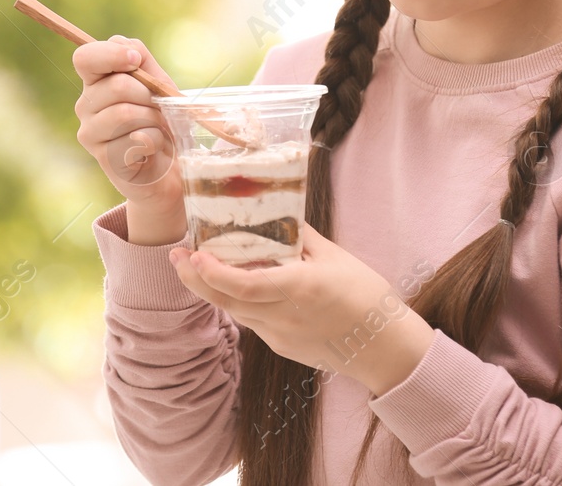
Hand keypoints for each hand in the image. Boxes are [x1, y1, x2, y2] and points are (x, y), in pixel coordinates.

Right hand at [72, 34, 183, 217]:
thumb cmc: (162, 121)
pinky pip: (136, 139)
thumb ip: (144, 62)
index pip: (85, 57)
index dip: (111, 54)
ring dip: (154, 120)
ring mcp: (90, 132)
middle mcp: (86, 105)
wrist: (170, 166)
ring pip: (126, 112)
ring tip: (157, 129)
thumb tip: (129, 49)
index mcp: (96, 81)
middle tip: (159, 109)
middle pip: (117, 85)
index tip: (135, 60)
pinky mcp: (103, 157)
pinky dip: (156, 141)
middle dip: (149, 96)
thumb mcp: (159, 85)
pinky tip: (152, 149)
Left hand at [168, 223, 435, 396]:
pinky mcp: (283, 347)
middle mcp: (284, 316)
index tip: (193, 254)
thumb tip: (275, 214)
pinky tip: (232, 286)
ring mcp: (281, 336)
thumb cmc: (366, 295)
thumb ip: (301, 237)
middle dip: (196, 279)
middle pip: (228, 301)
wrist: (384, 346)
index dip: (213, 272)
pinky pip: (252, 322)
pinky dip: (237, 302)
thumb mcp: (335, 256)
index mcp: (300, 289)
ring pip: (236, 312)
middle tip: (177, 256)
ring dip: (212, 290)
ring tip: (195, 266)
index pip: (245, 285)